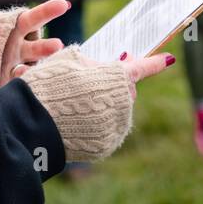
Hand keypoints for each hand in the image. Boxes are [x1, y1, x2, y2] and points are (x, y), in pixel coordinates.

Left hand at [0, 0, 64, 87]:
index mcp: (13, 28)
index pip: (34, 18)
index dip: (48, 11)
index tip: (64, 4)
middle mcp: (19, 49)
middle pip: (38, 46)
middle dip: (48, 46)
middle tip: (58, 45)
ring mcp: (14, 69)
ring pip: (31, 68)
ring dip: (34, 69)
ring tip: (37, 71)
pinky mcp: (5, 86)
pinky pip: (17, 84)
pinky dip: (20, 79)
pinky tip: (17, 74)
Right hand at [16, 45, 175, 161]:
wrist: (34, 122)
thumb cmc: (50, 84)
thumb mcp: (69, 60)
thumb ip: (93, 61)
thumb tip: (106, 66)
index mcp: (117, 77)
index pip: (142, 68)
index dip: (154, 62)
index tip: (168, 59)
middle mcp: (124, 103)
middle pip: (125, 91)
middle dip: (113, 87)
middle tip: (89, 85)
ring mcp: (117, 126)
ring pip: (116, 112)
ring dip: (104, 108)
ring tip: (76, 106)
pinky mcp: (107, 145)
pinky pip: (107, 131)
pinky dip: (97, 127)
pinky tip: (77, 123)